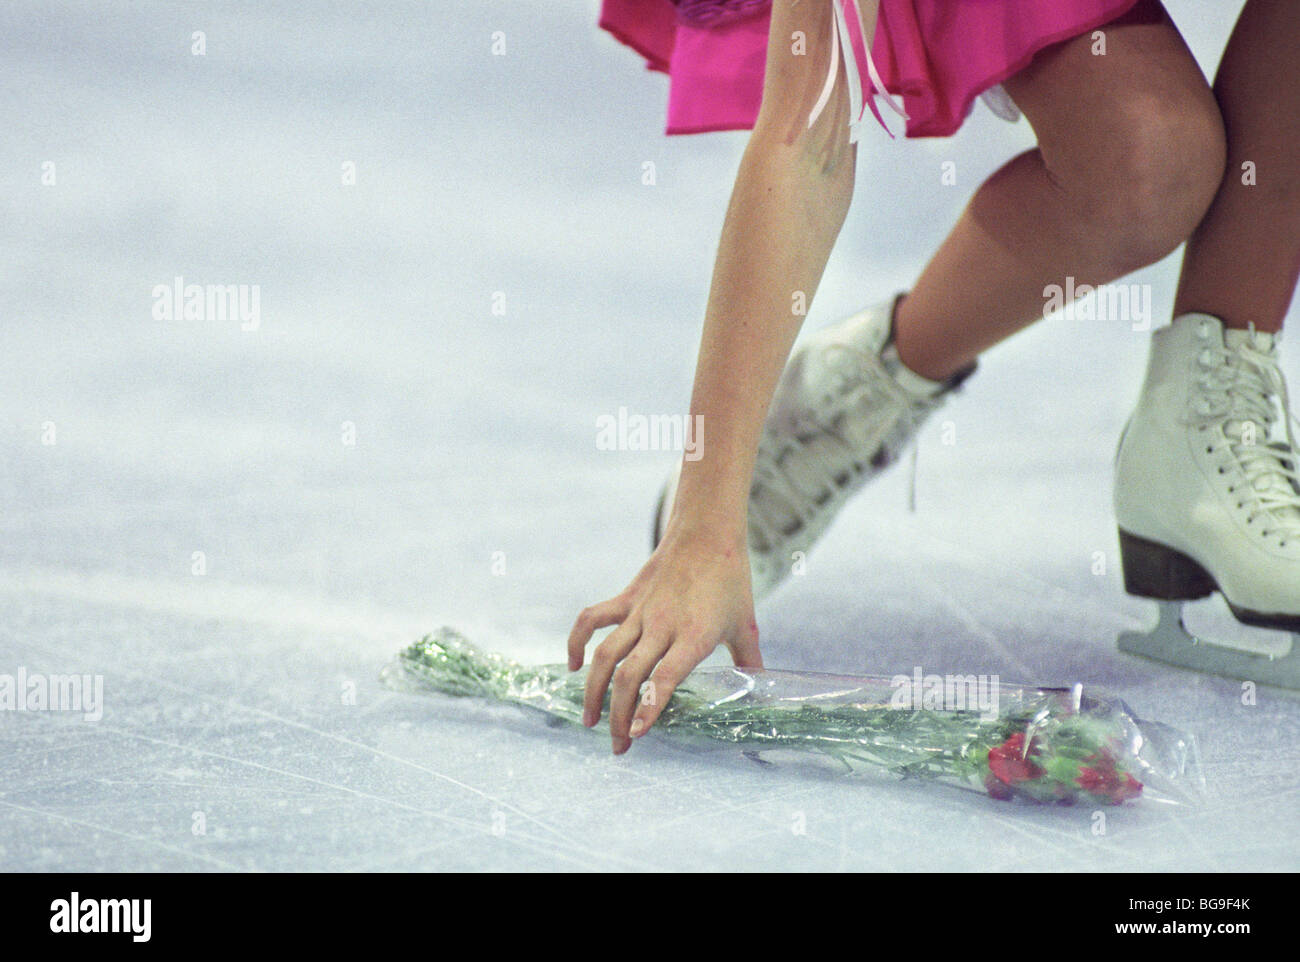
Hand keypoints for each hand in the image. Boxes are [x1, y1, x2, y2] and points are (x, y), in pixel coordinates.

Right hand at [567, 524, 761, 753]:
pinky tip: (575, 666)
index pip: (663, 678)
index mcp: (694, 635)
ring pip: (604, 654)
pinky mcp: (626, 598)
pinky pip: (592, 620)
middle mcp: (662, 626)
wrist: (707, 531)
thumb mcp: (746, 625)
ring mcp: (640, 611)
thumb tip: (763, 693)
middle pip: (628, 675)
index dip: (647, 708)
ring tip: (590, 720)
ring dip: (592, 690)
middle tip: (618, 746)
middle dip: (617, 716)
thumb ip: (749, 662)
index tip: (635, 734)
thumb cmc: (730, 579)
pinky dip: (577, 642)